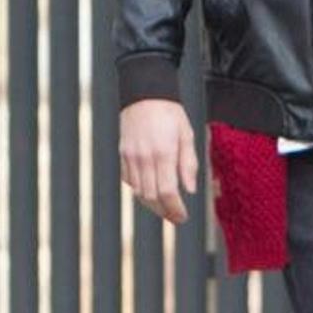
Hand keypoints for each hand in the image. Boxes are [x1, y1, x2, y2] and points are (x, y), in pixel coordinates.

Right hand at [119, 99, 198, 224]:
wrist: (144, 94)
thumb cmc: (170, 113)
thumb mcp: (187, 135)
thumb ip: (188, 164)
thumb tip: (189, 190)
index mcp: (163, 153)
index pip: (167, 192)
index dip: (175, 209)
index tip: (183, 217)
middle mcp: (144, 157)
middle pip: (152, 197)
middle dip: (165, 211)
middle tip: (177, 217)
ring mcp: (131, 157)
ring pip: (139, 192)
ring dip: (153, 204)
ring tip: (166, 208)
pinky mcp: (123, 155)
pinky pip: (130, 180)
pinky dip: (141, 190)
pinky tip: (152, 190)